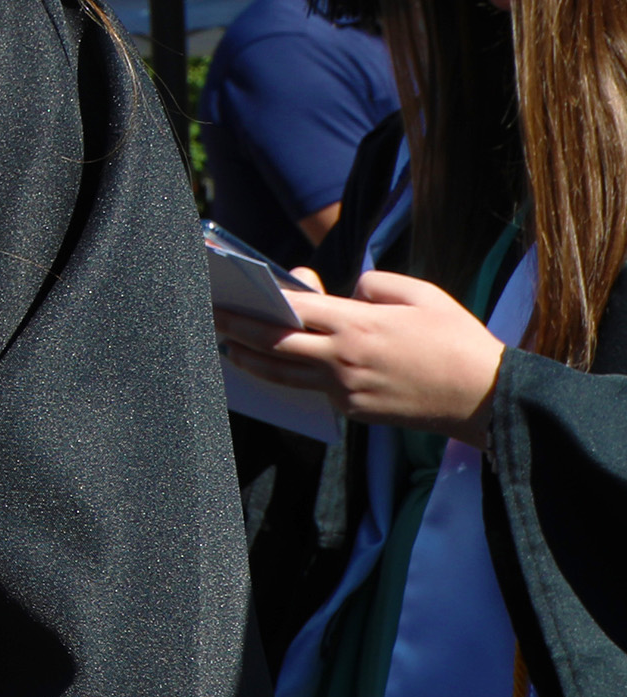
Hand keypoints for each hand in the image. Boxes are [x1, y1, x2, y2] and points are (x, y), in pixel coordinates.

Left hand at [244, 268, 506, 444]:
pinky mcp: (354, 411)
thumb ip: (374, 284)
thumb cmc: (457, 340)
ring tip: (230, 347)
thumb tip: (344, 292)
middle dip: (238, 330)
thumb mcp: (422, 294)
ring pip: (286, 374)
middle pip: (275, 344)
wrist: (486, 398)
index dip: (254, 303)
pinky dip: (296, 378)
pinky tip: (277, 368)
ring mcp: (346, 390)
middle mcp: (343, 359)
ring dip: (253, 360)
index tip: (226, 297)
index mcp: (358, 325)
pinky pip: (317, 390)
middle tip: (210, 320)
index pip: (292, 310)